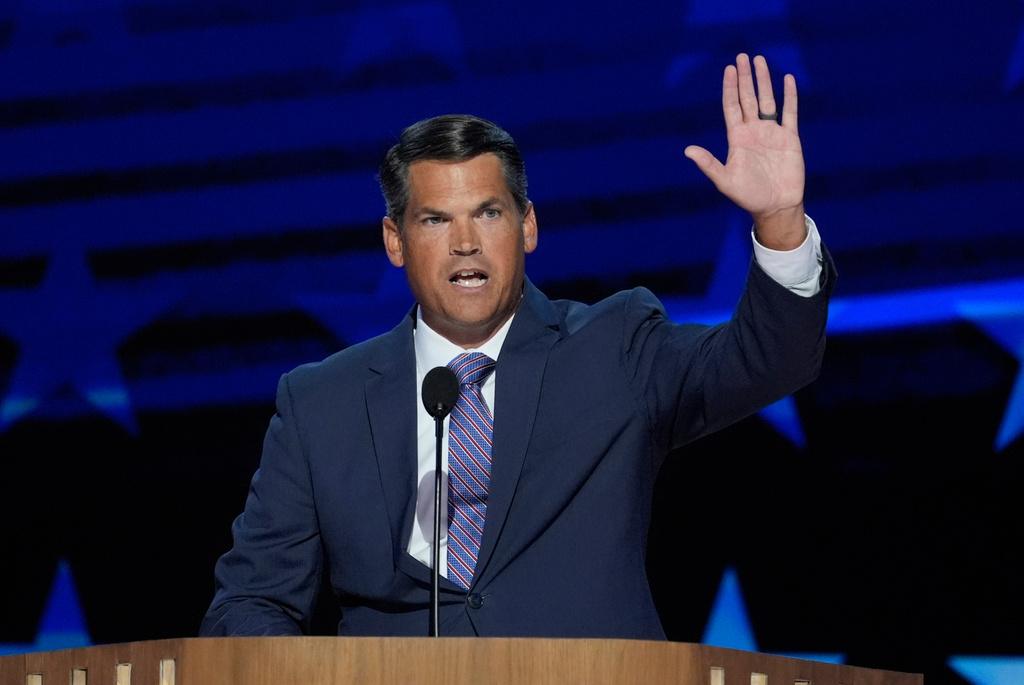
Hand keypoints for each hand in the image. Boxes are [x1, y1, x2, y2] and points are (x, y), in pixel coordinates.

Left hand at [685, 54, 805, 249]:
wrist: (775, 206)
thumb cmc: (748, 196)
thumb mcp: (724, 180)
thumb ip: (708, 163)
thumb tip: (687, 150)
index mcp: (737, 139)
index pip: (731, 107)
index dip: (730, 88)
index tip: (728, 70)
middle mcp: (753, 132)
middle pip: (748, 98)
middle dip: (745, 78)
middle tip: (742, 56)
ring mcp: (772, 133)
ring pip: (767, 100)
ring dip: (764, 81)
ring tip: (759, 60)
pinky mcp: (790, 138)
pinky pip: (790, 112)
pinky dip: (789, 96)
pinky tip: (786, 79)